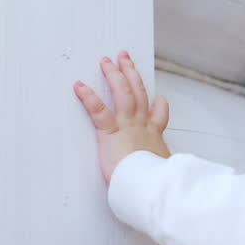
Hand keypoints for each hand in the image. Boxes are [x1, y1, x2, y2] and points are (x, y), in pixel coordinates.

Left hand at [74, 50, 170, 182]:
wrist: (151, 185)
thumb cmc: (155, 182)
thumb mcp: (164, 171)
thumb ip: (160, 168)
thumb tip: (163, 177)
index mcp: (154, 135)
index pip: (158, 113)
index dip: (158, 103)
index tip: (157, 97)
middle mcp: (142, 125)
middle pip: (138, 92)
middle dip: (131, 73)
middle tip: (124, 59)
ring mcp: (127, 126)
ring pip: (122, 92)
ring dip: (114, 74)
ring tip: (107, 61)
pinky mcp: (110, 133)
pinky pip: (98, 110)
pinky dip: (88, 96)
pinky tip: (79, 86)